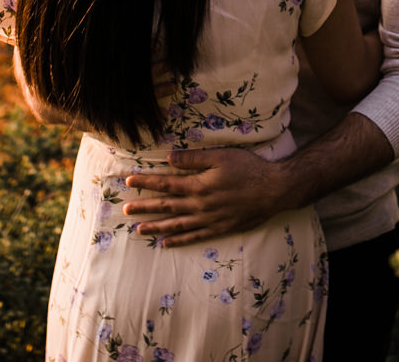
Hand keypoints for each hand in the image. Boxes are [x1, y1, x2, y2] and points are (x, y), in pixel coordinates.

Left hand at [121, 148, 296, 247]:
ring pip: (176, 225)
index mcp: (198, 185)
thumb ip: (194, 159)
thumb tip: (169, 158)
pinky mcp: (219, 229)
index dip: (146, 182)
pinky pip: (194, 237)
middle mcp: (200, 205)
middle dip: (144, 207)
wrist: (274, 190)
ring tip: (138, 230)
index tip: (129, 181)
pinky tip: (165, 243)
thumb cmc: (248, 169)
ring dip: (156, 227)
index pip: (166, 184)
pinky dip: (179, 240)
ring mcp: (209, 220)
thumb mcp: (221, 156)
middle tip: (125, 210)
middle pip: (166, 207)